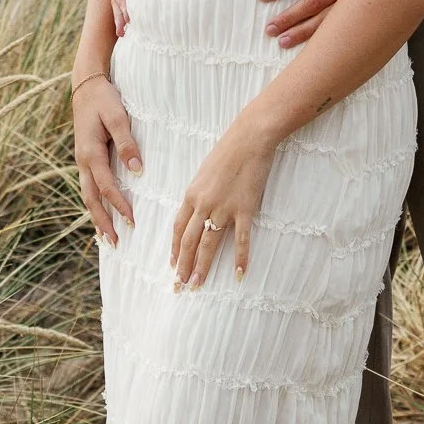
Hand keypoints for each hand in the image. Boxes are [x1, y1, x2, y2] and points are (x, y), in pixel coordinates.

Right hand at [73, 71, 143, 245]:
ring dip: (97, 216)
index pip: (106, 187)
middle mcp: (83, 161)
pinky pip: (89, 186)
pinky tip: (102, 211)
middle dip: (103, 221)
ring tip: (107, 237)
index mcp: (90, 153)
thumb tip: (136, 171)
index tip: (132, 221)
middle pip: (91, 199)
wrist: (86, 85)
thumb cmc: (104, 99)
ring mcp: (82, 160)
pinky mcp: (86, 158)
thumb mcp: (117, 116)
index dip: (119, 205)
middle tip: (116, 243)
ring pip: (88, 195)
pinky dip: (95, 203)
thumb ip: (126, 143)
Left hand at [171, 116, 276, 286]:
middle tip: (180, 285)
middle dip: (183, 265)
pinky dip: (240, 258)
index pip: (179, 228)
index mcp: (192, 194)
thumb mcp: (205, 171)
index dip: (175, 248)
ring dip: (202, 266)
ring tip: (197, 285)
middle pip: (189, 241)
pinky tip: (238, 274)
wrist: (250, 137)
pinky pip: (241, 239)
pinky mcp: (245, 208)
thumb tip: (197, 209)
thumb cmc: (228, 150)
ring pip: (209, 244)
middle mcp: (203, 204)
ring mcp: (224, 208)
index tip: (173, 265)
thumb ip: (200, 192)